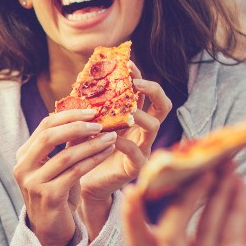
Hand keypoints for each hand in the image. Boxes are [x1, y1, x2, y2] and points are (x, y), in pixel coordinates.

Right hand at [14, 107, 118, 245]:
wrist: (51, 229)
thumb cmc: (58, 195)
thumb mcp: (59, 167)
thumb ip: (66, 145)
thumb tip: (86, 117)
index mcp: (23, 156)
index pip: (45, 126)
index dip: (69, 115)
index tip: (91, 110)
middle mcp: (23, 168)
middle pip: (50, 136)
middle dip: (77, 126)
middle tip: (100, 122)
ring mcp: (33, 183)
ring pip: (66, 156)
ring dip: (91, 144)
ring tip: (110, 137)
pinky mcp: (48, 197)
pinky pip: (75, 173)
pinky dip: (93, 160)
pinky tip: (106, 153)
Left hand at [79, 65, 170, 201]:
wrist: (84, 182)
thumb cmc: (87, 150)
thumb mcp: (86, 125)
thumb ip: (88, 108)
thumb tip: (82, 83)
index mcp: (133, 117)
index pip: (144, 92)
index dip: (139, 76)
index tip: (127, 64)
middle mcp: (142, 130)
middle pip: (163, 105)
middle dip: (153, 90)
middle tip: (137, 83)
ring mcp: (143, 148)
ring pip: (154, 126)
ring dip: (140, 115)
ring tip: (126, 112)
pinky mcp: (136, 167)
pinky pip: (137, 152)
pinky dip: (125, 144)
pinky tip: (112, 139)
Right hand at [123, 162, 245, 245]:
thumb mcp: (236, 221)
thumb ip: (218, 201)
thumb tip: (209, 165)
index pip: (141, 241)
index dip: (131, 217)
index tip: (134, 188)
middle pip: (165, 235)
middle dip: (179, 200)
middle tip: (198, 172)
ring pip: (200, 230)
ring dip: (215, 196)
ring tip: (229, 172)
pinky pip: (226, 237)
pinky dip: (235, 209)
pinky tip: (241, 188)